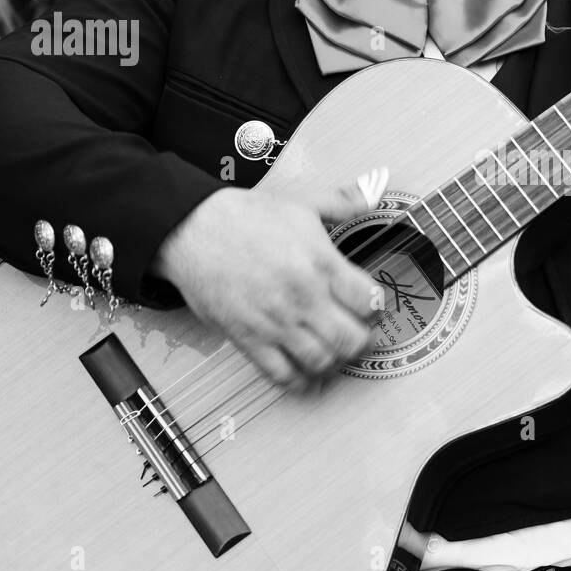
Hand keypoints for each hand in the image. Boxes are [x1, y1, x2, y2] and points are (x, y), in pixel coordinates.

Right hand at [150, 171, 388, 386]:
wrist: (192, 229)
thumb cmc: (245, 216)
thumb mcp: (303, 201)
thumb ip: (344, 201)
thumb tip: (375, 189)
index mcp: (321, 263)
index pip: (369, 301)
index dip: (378, 307)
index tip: (373, 306)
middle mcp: (302, 296)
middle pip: (351, 339)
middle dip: (364, 342)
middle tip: (362, 336)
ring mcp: (275, 321)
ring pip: (321, 361)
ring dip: (334, 362)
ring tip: (334, 352)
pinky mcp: (248, 338)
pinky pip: (281, 374)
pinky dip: (299, 381)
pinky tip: (306, 374)